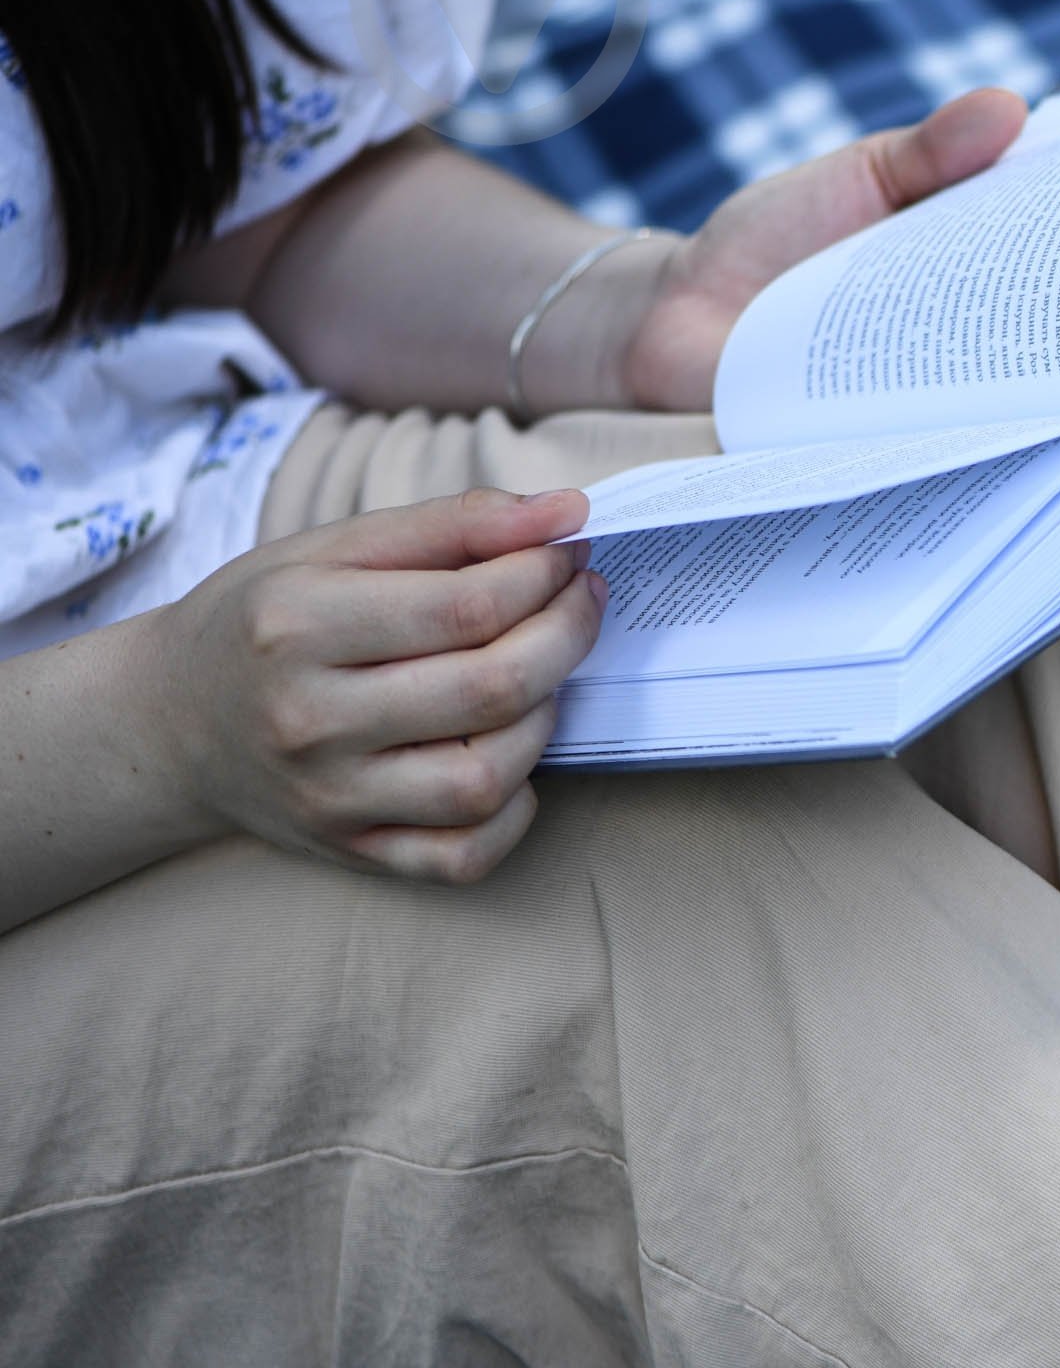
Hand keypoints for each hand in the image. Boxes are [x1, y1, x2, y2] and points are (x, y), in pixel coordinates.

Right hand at [141, 489, 604, 882]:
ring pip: (486, 777)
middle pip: (490, 688)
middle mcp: (308, 720)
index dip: (544, 574)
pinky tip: (510, 755)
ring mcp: (329, 798)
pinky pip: (465, 855)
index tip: (569, 552)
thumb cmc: (266, 620)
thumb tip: (567, 512)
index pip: (465, 606)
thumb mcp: (335, 548)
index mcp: (296, 625)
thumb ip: (455, 523)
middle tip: (581, 598)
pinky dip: (514, 811)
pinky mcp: (350, 852)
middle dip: (568, 633)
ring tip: (539, 672)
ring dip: (545, 718)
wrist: (170, 722)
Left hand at [613, 88, 1025, 412]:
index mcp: (971, 249)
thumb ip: (927, 150)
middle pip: (1051, 316)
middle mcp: (968, 321)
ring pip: (1009, 379)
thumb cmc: (772, 235)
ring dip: (1043, 370)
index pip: (1058, 237)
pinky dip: (971, 422)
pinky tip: (999, 412)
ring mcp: (936, 381)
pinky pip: (945, 432)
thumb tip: (1009, 105)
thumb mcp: (856, 174)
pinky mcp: (895, 431)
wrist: (674, 317)